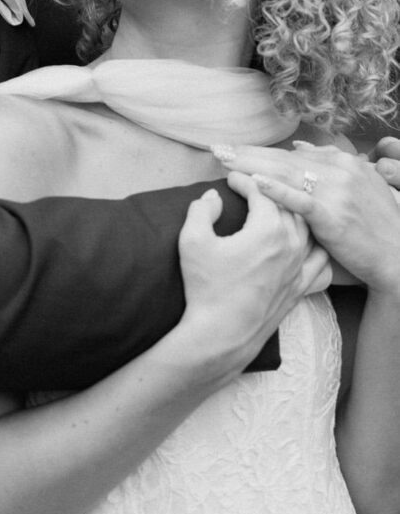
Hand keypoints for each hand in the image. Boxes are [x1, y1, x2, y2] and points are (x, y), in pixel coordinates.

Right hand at [178, 175, 330, 366]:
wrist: (220, 335)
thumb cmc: (205, 288)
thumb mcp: (192, 241)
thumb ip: (201, 210)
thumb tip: (212, 197)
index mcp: (268, 229)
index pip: (261, 190)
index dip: (245, 180)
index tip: (231, 179)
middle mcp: (291, 245)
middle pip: (287, 205)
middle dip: (269, 191)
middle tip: (252, 187)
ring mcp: (300, 268)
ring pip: (307, 228)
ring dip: (292, 214)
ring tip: (274, 210)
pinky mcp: (301, 288)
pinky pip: (320, 261)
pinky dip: (314, 248)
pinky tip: (302, 245)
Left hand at [211, 141, 399, 292]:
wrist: (398, 255)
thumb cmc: (372, 224)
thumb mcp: (355, 186)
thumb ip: (326, 165)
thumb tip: (296, 146)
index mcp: (341, 162)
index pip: (290, 154)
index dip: (258, 151)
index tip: (231, 149)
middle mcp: (339, 170)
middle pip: (283, 159)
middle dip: (246, 153)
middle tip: (216, 149)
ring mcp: (337, 191)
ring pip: (286, 173)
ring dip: (252, 165)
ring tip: (224, 161)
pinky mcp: (334, 215)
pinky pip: (301, 199)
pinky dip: (278, 190)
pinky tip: (256, 183)